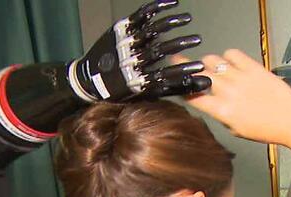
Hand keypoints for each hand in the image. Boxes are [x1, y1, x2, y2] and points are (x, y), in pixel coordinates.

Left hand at [70, 0, 210, 101]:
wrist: (87, 79)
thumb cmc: (122, 90)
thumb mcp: (146, 94)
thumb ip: (174, 88)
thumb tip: (203, 85)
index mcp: (137, 80)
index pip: (165, 76)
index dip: (183, 72)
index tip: (200, 67)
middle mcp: (130, 61)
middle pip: (159, 50)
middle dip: (179, 43)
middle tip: (197, 39)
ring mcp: (125, 43)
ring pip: (150, 31)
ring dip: (170, 23)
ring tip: (187, 19)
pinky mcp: (121, 28)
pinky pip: (141, 16)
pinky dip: (157, 8)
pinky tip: (171, 3)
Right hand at [183, 49, 290, 145]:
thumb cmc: (266, 129)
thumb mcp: (236, 129)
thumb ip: (221, 114)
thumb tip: (210, 102)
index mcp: (223, 111)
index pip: (194, 96)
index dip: (184, 90)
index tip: (182, 87)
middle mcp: (229, 92)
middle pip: (199, 74)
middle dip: (191, 71)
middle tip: (189, 69)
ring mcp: (240, 78)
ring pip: (212, 60)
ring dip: (208, 63)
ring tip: (213, 67)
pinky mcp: (253, 67)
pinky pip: (232, 53)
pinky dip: (228, 56)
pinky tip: (231, 63)